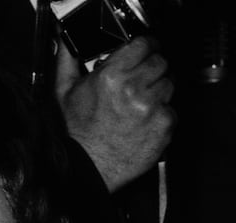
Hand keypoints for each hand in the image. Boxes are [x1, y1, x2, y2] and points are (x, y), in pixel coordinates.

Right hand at [55, 36, 174, 192]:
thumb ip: (68, 60)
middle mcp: (134, 89)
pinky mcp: (164, 126)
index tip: (145, 50)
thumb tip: (66, 41)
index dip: (146, 46)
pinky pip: (172, 110)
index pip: (144, 44)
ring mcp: (152, 108)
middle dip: (152, 68)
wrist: (87, 168)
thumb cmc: (76, 134)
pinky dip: (162, 114)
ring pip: (169, 84)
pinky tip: (144, 122)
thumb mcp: (63, 92)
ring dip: (158, 90)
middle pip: (160, 62)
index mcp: (111, 76)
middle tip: (140, 80)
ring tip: (140, 104)